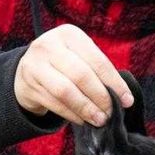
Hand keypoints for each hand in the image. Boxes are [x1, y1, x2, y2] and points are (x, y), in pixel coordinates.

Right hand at [14, 24, 133, 126]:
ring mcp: (36, 65)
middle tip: (111, 113)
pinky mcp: (27, 84)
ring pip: (66, 91)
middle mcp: (49, 46)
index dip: (114, 83)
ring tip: (99, 120)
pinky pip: (54, 103)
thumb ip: (97, 70)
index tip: (127, 101)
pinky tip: (83, 120)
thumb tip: (121, 96)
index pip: (97, 61)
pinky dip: (72, 114)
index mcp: (69, 34)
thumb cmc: (63, 63)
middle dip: (100, 97)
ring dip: (85, 108)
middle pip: (81, 76)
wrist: (27, 69)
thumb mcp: (78, 56)